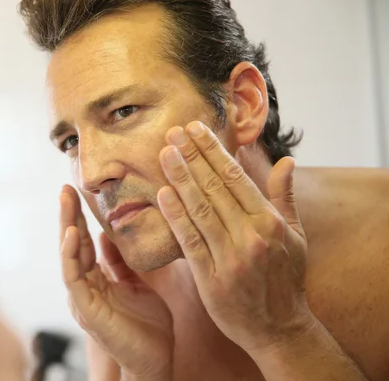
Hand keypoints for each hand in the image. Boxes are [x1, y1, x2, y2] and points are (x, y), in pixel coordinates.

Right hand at [60, 185, 172, 378]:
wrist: (155, 360)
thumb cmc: (147, 325)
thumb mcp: (134, 283)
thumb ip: (118, 262)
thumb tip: (106, 235)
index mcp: (96, 279)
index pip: (84, 241)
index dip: (80, 216)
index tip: (78, 191)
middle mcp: (85, 285)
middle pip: (72, 244)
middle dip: (69, 215)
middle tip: (66, 187)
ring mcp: (83, 297)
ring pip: (69, 256)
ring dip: (66, 227)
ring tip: (66, 200)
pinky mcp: (87, 310)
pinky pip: (74, 278)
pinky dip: (71, 256)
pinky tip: (72, 235)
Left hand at [157, 122, 313, 356]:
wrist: (279, 329)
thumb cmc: (285, 278)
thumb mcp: (295, 236)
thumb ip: (284, 197)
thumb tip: (287, 160)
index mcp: (270, 222)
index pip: (237, 178)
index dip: (214, 151)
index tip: (196, 129)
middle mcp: (252, 236)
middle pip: (216, 188)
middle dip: (193, 156)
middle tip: (173, 131)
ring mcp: (231, 258)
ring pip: (201, 210)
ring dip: (181, 178)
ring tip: (165, 152)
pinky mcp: (212, 279)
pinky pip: (191, 242)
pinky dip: (177, 217)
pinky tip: (163, 195)